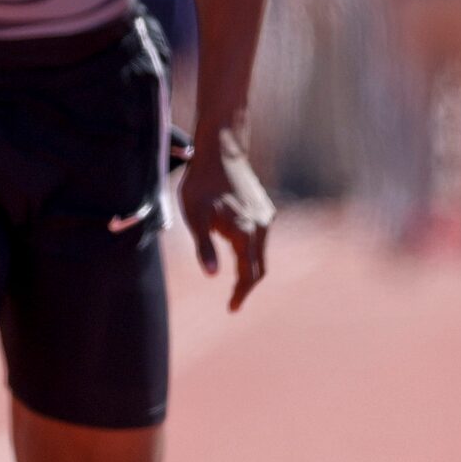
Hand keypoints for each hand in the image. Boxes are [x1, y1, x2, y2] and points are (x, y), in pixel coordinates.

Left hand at [179, 128, 272, 309]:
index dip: (240, 293)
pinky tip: (239, 252)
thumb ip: (205, 248)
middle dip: (247, 286)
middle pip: (259, 267)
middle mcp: (261, 227)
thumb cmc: (201, 185)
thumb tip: (211, 276)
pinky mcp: (264, 209)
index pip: (247, 274)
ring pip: (261, 253)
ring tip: (235, 280)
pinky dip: (253, 253)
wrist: (221, 152)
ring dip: (250, 269)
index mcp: (245, 233)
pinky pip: (262, 239)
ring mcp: (265, 217)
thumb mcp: (195, 217)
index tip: (232, 309)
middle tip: (233, 302)